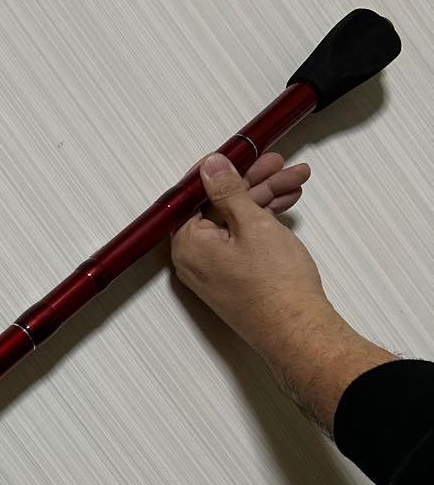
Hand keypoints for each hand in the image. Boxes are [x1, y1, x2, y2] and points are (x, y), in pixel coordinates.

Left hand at [171, 152, 395, 430]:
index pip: (195, 195)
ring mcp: (212, 270)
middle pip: (218, 206)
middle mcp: (193, 258)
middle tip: (281, 164)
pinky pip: (241, 240)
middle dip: (253, 183)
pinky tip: (286, 205)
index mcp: (187, 244)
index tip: (242, 154)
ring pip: (235, 222)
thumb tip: (209, 166)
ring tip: (296, 180)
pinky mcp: (231, 278)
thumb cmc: (275, 284)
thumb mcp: (251, 223)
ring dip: (264, 199)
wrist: (298, 330)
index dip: (221, 170)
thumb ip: (228, 191)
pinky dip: (262, 222)